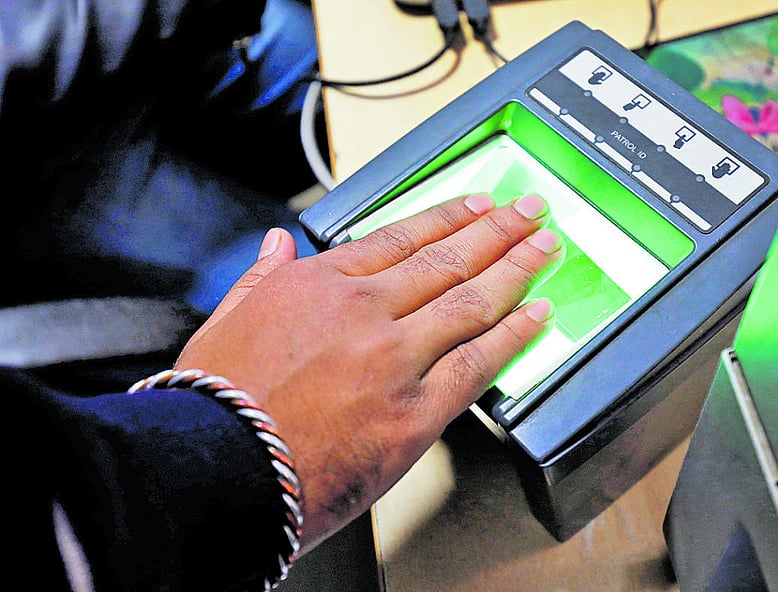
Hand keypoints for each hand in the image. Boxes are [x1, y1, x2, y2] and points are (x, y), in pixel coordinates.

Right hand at [175, 193, 561, 550]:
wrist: (219, 472)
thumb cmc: (218, 405)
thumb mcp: (225, 322)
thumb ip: (260, 278)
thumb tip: (276, 245)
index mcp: (321, 283)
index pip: (401, 237)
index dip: (449, 217)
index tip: (479, 206)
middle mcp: (365, 310)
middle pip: (448, 259)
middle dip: (498, 231)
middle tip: (530, 211)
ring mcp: (396, 358)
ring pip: (472, 301)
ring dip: (517, 269)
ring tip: (544, 248)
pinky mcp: (416, 411)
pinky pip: (479, 364)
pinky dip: (515, 335)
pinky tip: (538, 314)